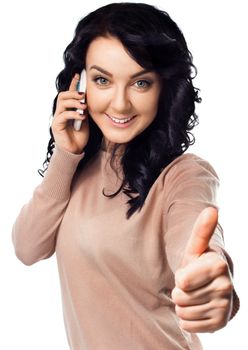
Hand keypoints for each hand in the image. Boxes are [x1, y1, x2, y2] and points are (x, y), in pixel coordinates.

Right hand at [51, 73, 88, 153]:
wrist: (75, 150)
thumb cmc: (79, 136)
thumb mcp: (85, 120)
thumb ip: (84, 110)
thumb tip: (87, 99)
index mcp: (68, 109)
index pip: (69, 94)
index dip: (73, 84)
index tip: (79, 75)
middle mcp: (61, 112)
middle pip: (63, 96)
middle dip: (73, 93)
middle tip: (83, 95)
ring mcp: (57, 118)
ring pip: (62, 103)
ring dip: (74, 102)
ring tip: (83, 106)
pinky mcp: (56, 125)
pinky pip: (63, 115)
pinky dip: (73, 114)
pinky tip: (81, 117)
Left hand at [171, 207, 232, 332]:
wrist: (215, 286)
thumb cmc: (201, 263)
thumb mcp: (196, 247)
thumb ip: (202, 229)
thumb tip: (211, 210)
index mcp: (219, 265)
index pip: (181, 281)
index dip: (181, 276)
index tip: (191, 271)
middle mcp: (226, 286)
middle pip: (179, 297)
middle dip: (180, 291)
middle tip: (192, 285)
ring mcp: (225, 307)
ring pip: (182, 312)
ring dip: (184, 304)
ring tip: (195, 294)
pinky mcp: (220, 324)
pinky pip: (188, 325)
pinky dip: (188, 318)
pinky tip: (198, 307)